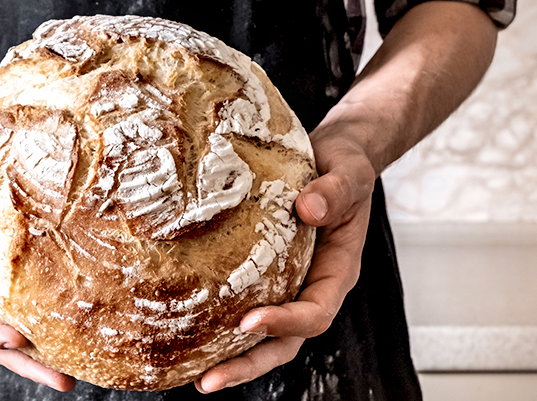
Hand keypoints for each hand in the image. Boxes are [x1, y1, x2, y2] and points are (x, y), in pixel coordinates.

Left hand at [194, 129, 375, 392]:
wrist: (335, 157)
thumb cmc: (345, 167)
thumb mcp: (348, 173)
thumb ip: (333, 192)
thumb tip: (306, 209)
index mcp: (338, 272)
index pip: (315, 312)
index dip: (285, 323)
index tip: (250, 322)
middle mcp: (312, 287)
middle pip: (285, 342)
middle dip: (248, 364)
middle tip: (209, 381)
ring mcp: (289, 285)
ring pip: (263, 337)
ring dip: (231, 359)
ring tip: (195, 377)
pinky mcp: (265, 275)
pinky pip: (243, 306)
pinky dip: (220, 328)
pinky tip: (189, 337)